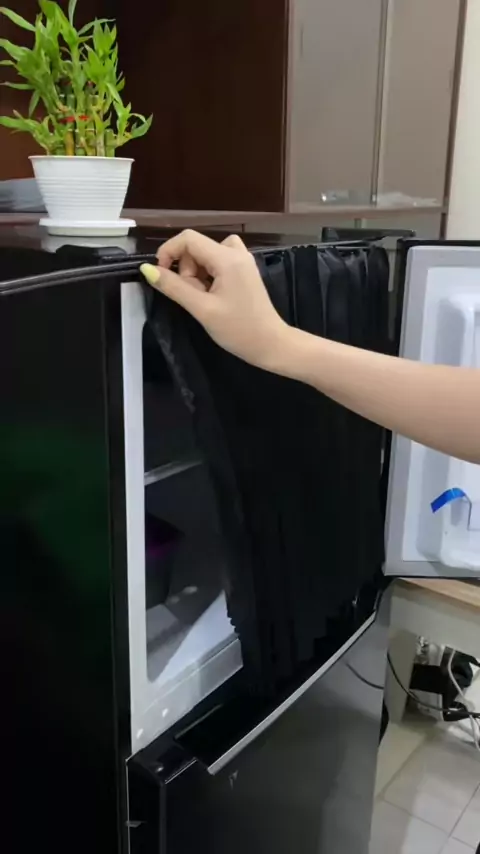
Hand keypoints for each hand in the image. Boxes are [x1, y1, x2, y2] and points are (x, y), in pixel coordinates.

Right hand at [140, 230, 287, 369]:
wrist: (270, 344)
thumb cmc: (238, 330)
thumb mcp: (202, 309)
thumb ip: (174, 287)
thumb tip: (147, 270)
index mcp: (227, 258)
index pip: (188, 238)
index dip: (168, 251)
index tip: (162, 275)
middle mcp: (236, 253)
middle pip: (197, 246)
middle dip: (186, 268)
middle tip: (192, 296)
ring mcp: (242, 261)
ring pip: (206, 254)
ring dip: (196, 272)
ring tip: (203, 297)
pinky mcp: (244, 271)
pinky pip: (218, 261)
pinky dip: (209, 274)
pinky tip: (213, 294)